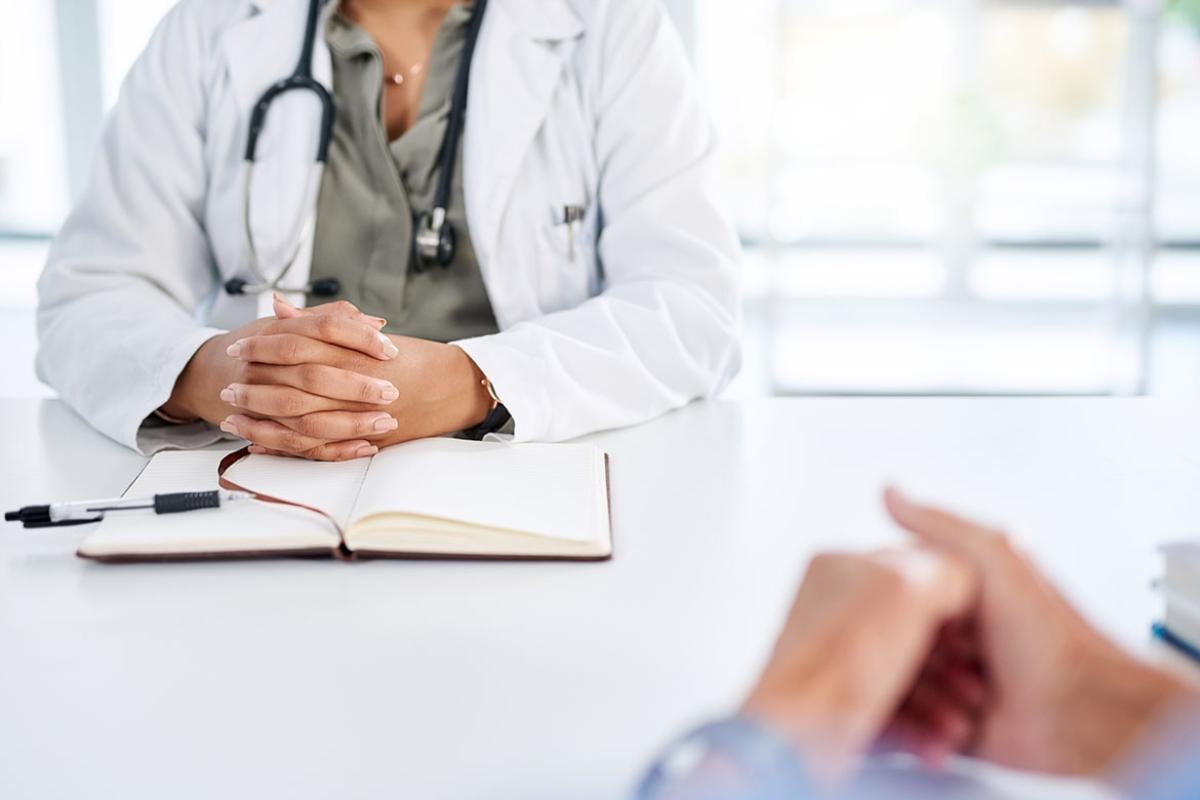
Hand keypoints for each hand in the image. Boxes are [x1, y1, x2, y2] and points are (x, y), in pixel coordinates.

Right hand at [162, 299, 404, 460]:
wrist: (212, 374)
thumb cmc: (264, 346)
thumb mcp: (291, 324)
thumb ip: (332, 319)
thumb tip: (376, 323)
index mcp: (277, 332)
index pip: (322, 328)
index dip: (358, 338)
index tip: (389, 350)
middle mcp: (265, 365)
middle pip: (314, 375)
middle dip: (356, 386)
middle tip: (391, 391)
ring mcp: (260, 399)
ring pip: (305, 416)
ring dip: (348, 423)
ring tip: (384, 423)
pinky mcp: (264, 428)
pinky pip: (298, 446)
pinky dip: (333, 449)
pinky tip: (364, 447)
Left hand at [219, 296, 494, 459]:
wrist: (455, 387)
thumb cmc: (414, 358)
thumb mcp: (368, 336)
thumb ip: (321, 322)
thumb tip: (279, 307)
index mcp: (355, 352)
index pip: (299, 345)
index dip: (263, 346)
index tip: (238, 346)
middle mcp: (356, 384)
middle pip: (293, 385)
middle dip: (256, 387)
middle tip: (228, 386)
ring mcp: (361, 415)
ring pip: (301, 421)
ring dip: (264, 420)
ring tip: (234, 417)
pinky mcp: (364, 440)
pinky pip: (319, 448)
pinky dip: (287, 448)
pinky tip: (260, 445)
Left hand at [742, 546, 980, 785]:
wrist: (793, 740)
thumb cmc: (839, 664)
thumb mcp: (906, 592)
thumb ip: (944, 569)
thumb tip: (966, 576)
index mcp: (845, 566)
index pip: (919, 569)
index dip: (959, 603)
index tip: (979, 636)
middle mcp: (838, 606)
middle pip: (917, 628)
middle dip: (954, 664)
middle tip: (975, 691)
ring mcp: (837, 655)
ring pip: (908, 671)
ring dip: (943, 703)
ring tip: (958, 729)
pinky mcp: (838, 701)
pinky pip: (891, 707)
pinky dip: (919, 728)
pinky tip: (937, 747)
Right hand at [884, 488, 1196, 778]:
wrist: (1087, 713)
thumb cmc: (1053, 638)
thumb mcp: (995, 559)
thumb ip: (938, 524)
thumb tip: (889, 490)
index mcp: (953, 591)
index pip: (886, 592)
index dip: (886, 607)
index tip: (895, 616)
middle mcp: (945, 634)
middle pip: (883, 643)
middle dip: (909, 660)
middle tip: (948, 663)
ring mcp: (944, 680)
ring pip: (891, 688)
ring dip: (922, 699)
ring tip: (964, 700)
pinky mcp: (943, 725)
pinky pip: (903, 729)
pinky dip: (921, 732)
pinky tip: (955, 726)